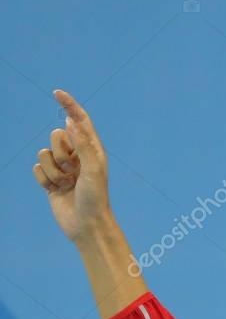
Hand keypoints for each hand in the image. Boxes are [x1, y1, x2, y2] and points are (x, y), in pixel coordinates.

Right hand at [32, 89, 112, 243]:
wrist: (86, 225)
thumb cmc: (95, 198)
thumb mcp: (93, 169)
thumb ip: (83, 144)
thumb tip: (72, 121)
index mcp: (91, 150)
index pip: (79, 120)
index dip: (69, 105)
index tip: (57, 93)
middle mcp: (77, 156)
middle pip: (56, 135)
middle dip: (60, 152)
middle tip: (73, 171)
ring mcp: (63, 168)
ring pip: (44, 153)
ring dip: (53, 170)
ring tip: (67, 184)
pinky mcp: (50, 180)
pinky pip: (37, 168)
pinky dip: (45, 180)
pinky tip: (56, 191)